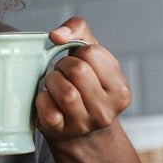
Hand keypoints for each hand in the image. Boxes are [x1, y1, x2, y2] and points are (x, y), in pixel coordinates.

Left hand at [36, 17, 131, 142]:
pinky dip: (42, 99)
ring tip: (55, 84)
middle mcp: (107, 110)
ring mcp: (84, 124)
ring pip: (65, 91)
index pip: (92, 53)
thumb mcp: (91, 55)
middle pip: (78, 70)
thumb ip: (78, 30)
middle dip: (63, 66)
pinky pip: (47, 109)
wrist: (80, 132)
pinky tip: (49, 100)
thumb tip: (56, 35)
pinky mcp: (61, 132)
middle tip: (63, 73)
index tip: (78, 62)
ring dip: (52, 81)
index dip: (78, 53)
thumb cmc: (86, 84)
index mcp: (120, 89)